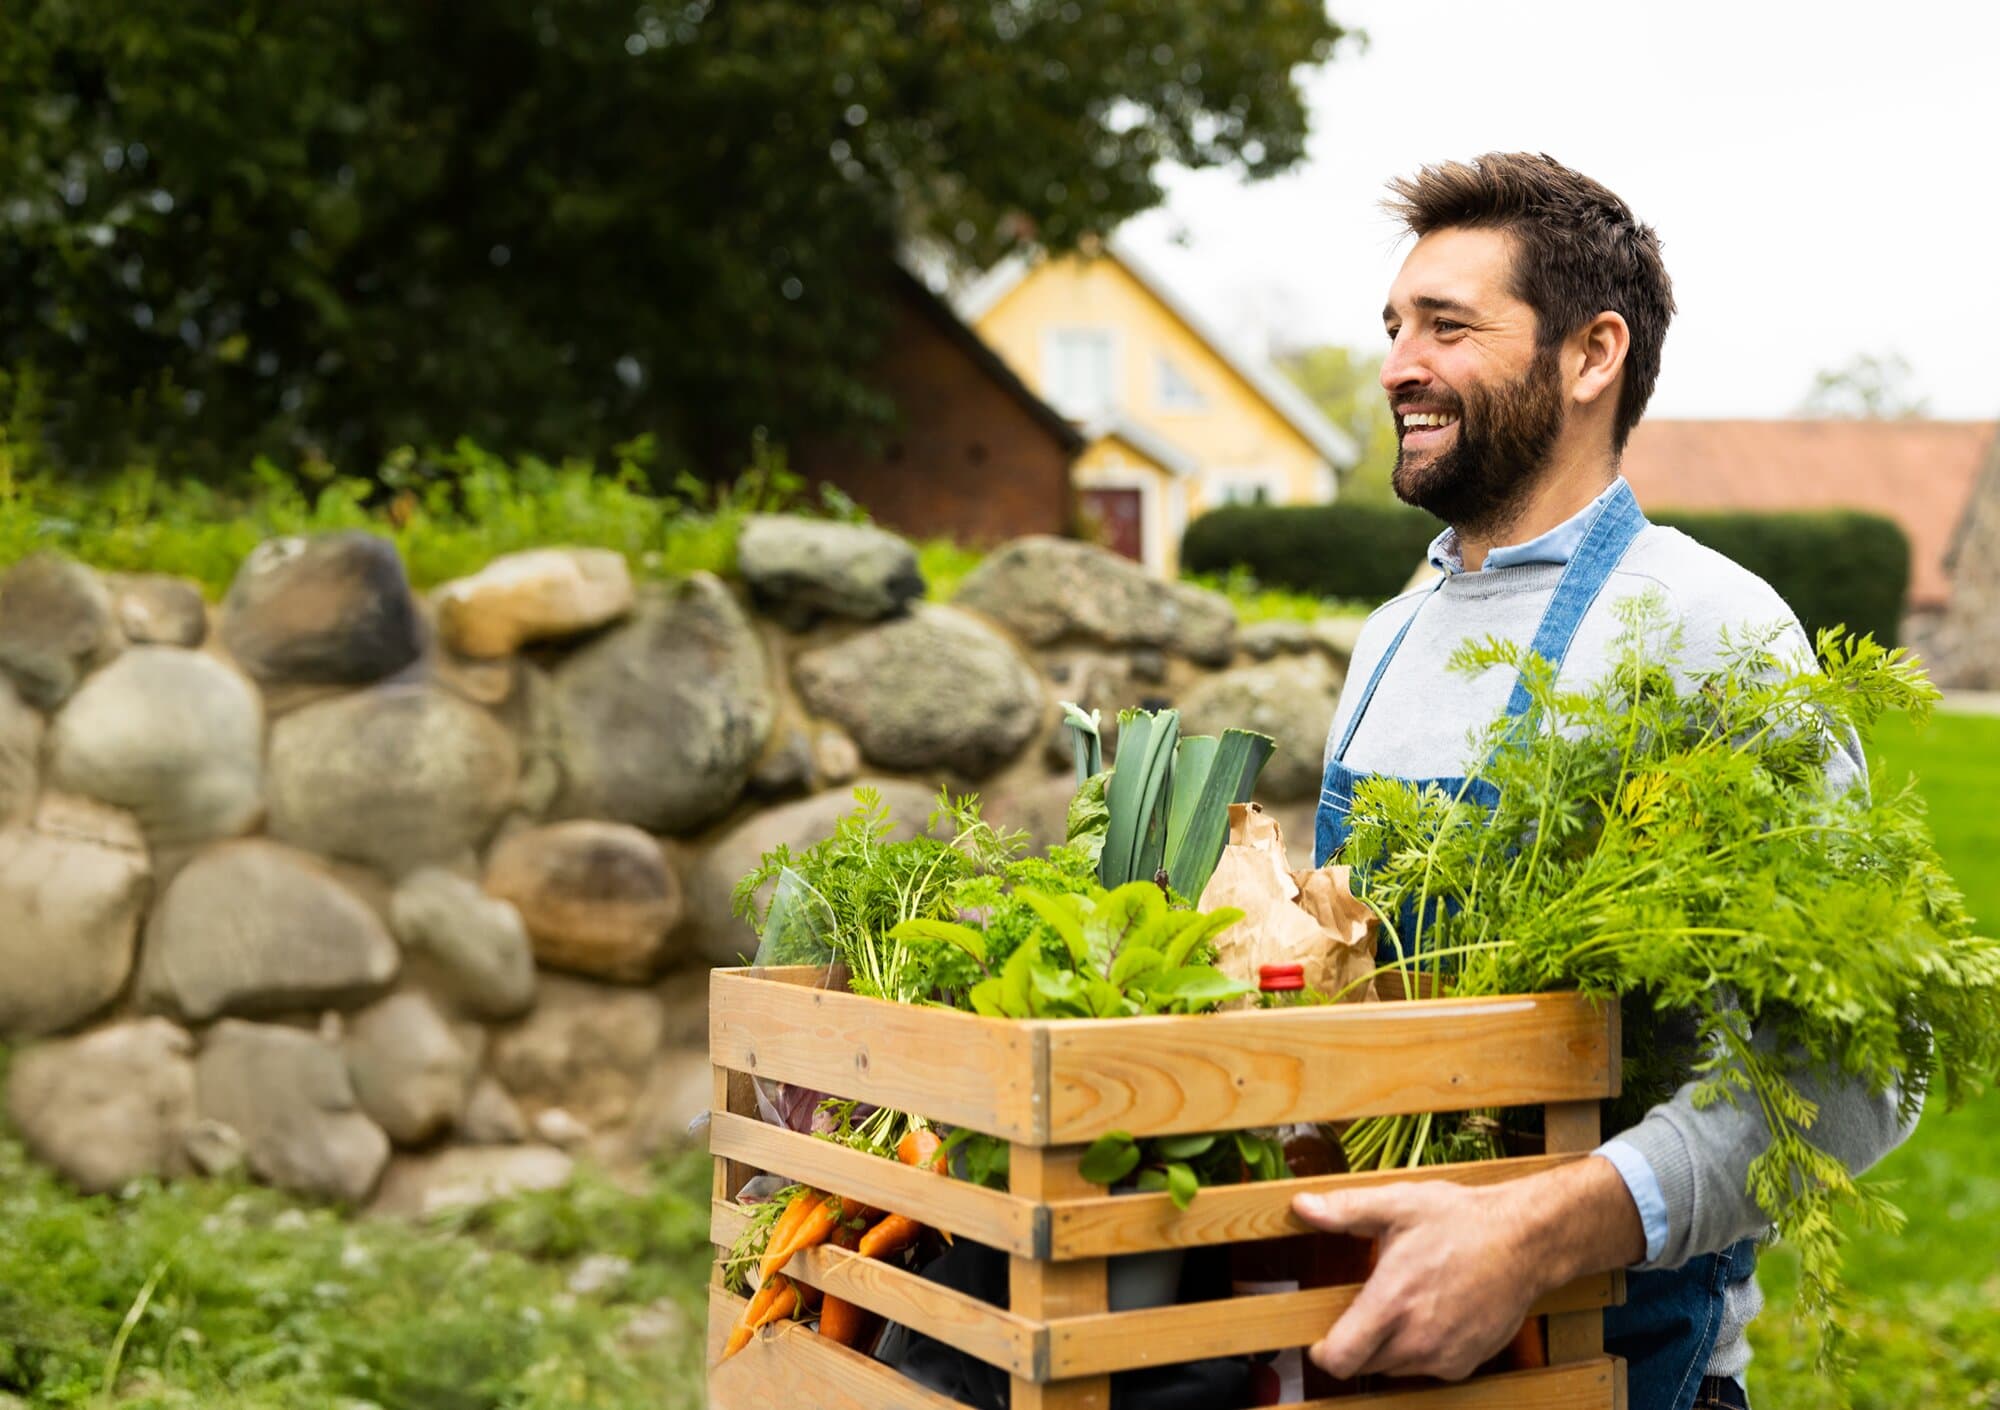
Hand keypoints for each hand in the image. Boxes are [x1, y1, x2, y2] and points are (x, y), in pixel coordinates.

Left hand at [1290, 1155, 1645, 1381]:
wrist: (1523, 1241)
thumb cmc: (1460, 1220)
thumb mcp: (1397, 1204)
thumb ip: (1344, 1210)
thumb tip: (1302, 1207)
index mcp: (1391, 1303)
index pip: (1340, 1359)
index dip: (1323, 1353)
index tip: (1320, 1338)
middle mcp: (1416, 1339)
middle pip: (1365, 1364)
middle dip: (1357, 1343)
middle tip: (1367, 1307)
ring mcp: (1444, 1356)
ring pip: (1396, 1368)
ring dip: (1389, 1347)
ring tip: (1403, 1304)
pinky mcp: (1467, 1363)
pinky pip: (1428, 1368)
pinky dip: (1421, 1350)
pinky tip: (1432, 1314)